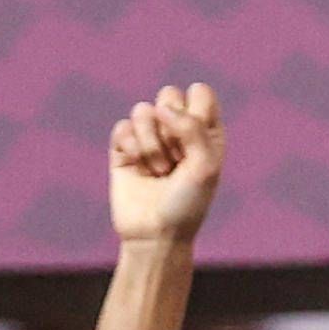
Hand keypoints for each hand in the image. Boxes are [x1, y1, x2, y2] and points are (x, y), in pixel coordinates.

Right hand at [106, 81, 224, 243]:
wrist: (155, 236)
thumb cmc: (187, 204)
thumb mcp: (205, 166)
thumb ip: (192, 127)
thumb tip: (160, 108)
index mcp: (205, 129)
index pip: (199, 93)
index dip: (194, 114)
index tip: (195, 147)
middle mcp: (177, 128)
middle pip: (168, 94)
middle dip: (170, 127)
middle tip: (176, 159)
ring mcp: (149, 136)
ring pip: (142, 110)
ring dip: (151, 145)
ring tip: (159, 172)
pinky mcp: (123, 148)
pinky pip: (123, 127)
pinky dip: (131, 150)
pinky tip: (138, 170)